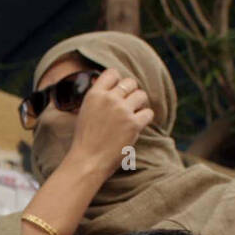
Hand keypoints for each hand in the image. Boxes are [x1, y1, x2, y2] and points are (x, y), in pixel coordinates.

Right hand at [63, 67, 153, 182]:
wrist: (88, 161)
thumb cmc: (85, 139)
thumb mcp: (85, 112)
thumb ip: (97, 97)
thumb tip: (110, 86)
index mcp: (94, 94)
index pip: (112, 73)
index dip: (117, 81)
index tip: (118, 92)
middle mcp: (109, 99)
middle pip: (130, 82)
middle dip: (131, 92)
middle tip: (127, 105)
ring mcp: (122, 111)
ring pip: (141, 95)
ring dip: (139, 104)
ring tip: (133, 115)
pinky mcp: (133, 124)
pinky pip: (148, 113)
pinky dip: (145, 118)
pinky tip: (137, 125)